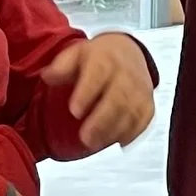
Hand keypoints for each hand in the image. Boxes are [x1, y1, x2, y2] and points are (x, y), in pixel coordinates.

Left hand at [41, 32, 156, 151]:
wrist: (128, 52)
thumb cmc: (100, 58)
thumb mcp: (76, 54)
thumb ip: (62, 67)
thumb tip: (47, 76)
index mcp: (105, 59)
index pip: (98, 74)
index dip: (87, 93)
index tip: (75, 110)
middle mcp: (125, 74)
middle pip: (118, 97)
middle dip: (101, 120)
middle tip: (85, 137)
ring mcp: (139, 90)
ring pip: (132, 112)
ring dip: (114, 130)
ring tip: (94, 143)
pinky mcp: (147, 104)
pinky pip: (144, 120)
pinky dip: (132, 133)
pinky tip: (117, 141)